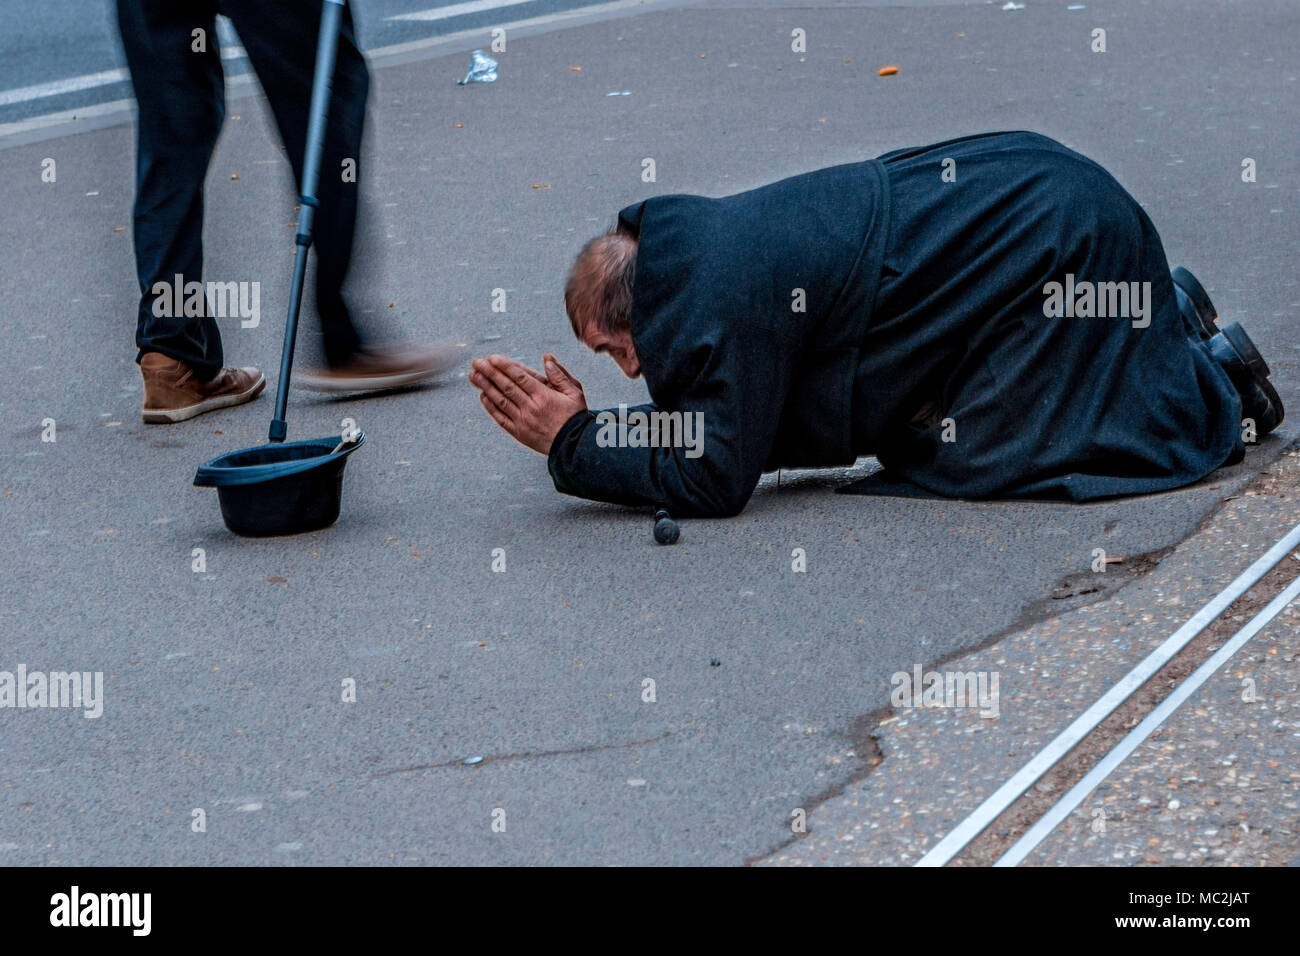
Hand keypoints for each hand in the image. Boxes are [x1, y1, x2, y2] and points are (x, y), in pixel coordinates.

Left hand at [470, 352, 587, 453]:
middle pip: (506, 386)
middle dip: (490, 373)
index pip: (519, 376)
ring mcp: (523, 421)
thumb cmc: (575, 417)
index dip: (504, 366)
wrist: (574, 446)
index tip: (492, 358)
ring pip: (500, 401)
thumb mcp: (574, 393)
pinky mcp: (519, 433)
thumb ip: (559, 375)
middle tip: (477, 363)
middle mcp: (531, 407)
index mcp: (544, 395)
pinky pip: (501, 418)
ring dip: (486, 387)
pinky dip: (491, 407)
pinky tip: (483, 397)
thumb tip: (547, 358)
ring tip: (474, 376)